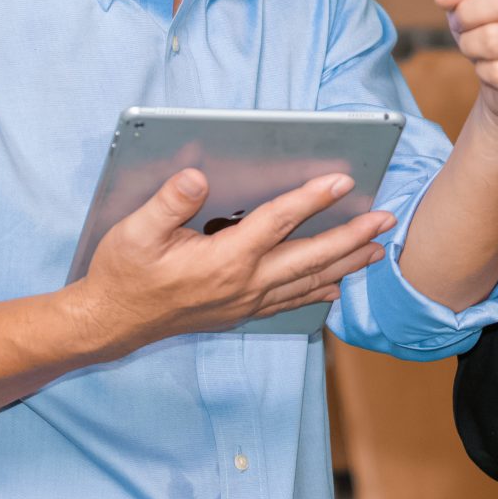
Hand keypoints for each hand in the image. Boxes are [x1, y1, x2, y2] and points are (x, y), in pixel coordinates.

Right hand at [75, 169, 395, 351]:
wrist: (111, 323)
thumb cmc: (123, 273)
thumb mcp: (135, 231)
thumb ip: (169, 202)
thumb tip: (198, 175)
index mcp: (224, 259)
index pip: (278, 222)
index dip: (311, 198)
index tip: (342, 180)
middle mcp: (244, 284)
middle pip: (310, 256)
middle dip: (351, 236)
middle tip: (386, 220)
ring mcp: (245, 302)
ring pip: (307, 281)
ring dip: (345, 264)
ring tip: (376, 250)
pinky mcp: (239, 313)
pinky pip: (289, 302)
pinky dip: (317, 292)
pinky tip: (335, 288)